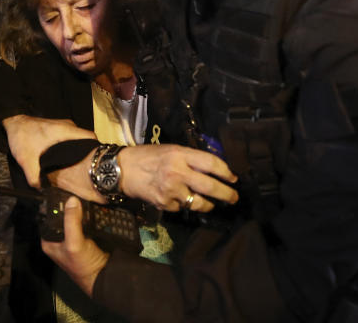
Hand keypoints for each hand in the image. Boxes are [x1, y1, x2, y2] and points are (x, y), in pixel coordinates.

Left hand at [2, 115, 97, 187]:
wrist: (13, 123)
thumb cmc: (22, 136)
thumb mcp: (26, 159)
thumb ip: (33, 175)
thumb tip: (40, 189)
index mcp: (66, 131)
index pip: (91, 137)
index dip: (96, 150)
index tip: (95, 162)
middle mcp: (69, 127)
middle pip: (86, 141)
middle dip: (87, 154)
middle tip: (86, 170)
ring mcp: (64, 127)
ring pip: (78, 140)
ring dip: (78, 151)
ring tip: (76, 167)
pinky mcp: (58, 129)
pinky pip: (70, 139)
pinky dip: (71, 149)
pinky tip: (65, 160)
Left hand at [41, 195, 109, 296]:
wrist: (102, 276)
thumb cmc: (83, 265)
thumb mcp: (74, 243)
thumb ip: (71, 222)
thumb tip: (71, 200)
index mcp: (49, 240)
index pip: (47, 217)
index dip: (53, 205)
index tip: (62, 192)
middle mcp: (59, 237)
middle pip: (62, 215)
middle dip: (69, 205)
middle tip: (75, 191)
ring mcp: (73, 236)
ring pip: (74, 217)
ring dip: (79, 210)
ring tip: (84, 196)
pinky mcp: (85, 236)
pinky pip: (84, 221)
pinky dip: (88, 215)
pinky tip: (91, 207)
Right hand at [118, 144, 237, 211]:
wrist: (123, 170)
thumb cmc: (148, 156)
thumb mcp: (171, 149)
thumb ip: (190, 157)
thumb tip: (213, 168)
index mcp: (180, 154)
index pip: (211, 163)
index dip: (226, 172)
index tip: (233, 178)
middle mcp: (177, 172)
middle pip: (210, 186)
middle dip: (226, 194)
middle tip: (234, 197)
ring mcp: (171, 190)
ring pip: (199, 202)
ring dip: (209, 204)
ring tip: (212, 203)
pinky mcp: (164, 204)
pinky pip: (182, 208)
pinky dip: (184, 205)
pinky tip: (181, 199)